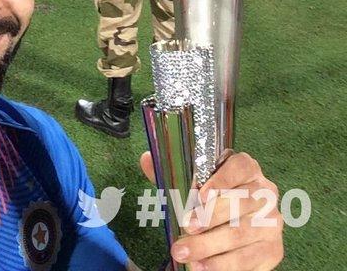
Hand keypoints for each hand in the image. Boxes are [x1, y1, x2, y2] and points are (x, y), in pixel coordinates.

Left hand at [140, 151, 283, 270]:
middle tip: (185, 227)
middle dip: (211, 218)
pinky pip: (252, 260)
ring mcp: (273, 222)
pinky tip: (204, 267)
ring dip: (212, 247)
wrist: (235, 226)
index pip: (240, 166)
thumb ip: (171, 173)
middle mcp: (266, 192)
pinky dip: (226, 266)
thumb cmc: (211, 200)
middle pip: (241, 203)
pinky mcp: (274, 250)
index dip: (222, 179)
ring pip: (243, 234)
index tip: (201, 195)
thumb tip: (146, 159)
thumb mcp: (192, 185)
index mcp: (248, 168)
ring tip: (187, 255)